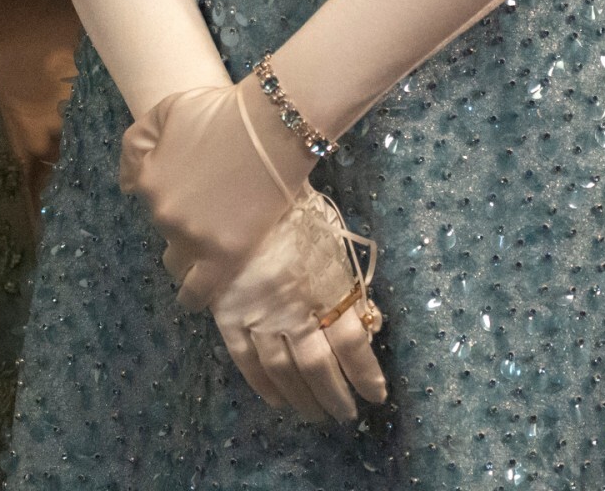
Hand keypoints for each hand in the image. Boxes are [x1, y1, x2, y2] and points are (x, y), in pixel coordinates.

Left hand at [118, 74, 315, 307]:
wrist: (272, 125)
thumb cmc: (222, 111)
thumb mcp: (165, 110)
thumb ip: (136, 143)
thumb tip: (127, 185)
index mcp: (148, 179)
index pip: (144, 194)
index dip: (166, 189)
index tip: (188, 185)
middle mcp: (163, 212)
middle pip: (163, 227)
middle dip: (179, 219)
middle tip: (208, 206)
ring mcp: (192, 238)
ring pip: (176, 261)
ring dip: (185, 256)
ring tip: (206, 248)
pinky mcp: (224, 256)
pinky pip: (197, 292)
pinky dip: (192, 296)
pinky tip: (195, 296)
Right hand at [206, 193, 387, 420]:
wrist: (240, 188)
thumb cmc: (296, 213)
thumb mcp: (333, 246)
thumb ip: (349, 287)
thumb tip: (368, 325)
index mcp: (325, 286)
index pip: (353, 343)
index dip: (366, 375)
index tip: (377, 395)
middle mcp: (293, 307)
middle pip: (319, 365)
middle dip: (336, 396)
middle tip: (347, 416)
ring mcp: (258, 312)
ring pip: (283, 369)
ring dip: (302, 398)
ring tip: (316, 415)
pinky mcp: (227, 312)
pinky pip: (245, 358)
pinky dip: (262, 384)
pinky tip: (277, 401)